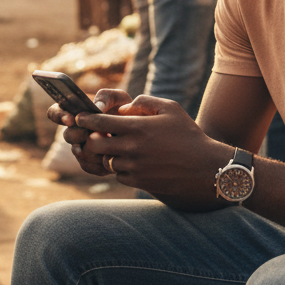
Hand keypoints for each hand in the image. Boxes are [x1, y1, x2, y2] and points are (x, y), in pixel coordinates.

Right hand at [49, 88, 137, 176]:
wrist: (138, 130)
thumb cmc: (124, 109)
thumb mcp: (118, 97)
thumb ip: (106, 97)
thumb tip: (97, 107)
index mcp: (76, 113)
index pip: (54, 113)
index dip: (59, 116)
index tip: (71, 118)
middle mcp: (74, 131)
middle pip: (67, 135)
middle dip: (78, 134)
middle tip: (92, 133)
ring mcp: (80, 148)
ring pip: (77, 152)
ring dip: (91, 149)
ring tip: (107, 145)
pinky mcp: (89, 163)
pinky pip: (87, 166)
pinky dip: (98, 163)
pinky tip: (110, 156)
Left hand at [72, 95, 231, 204]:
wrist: (205, 168)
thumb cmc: (189, 135)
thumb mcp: (171, 109)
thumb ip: (144, 102)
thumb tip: (123, 109)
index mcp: (137, 127)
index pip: (99, 122)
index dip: (85, 118)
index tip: (79, 117)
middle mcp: (132, 148)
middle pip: (94, 144)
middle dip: (90, 138)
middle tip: (94, 134)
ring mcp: (134, 167)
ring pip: (105, 161)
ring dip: (105, 154)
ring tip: (112, 148)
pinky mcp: (138, 182)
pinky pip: (118, 174)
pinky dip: (118, 168)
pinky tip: (128, 161)